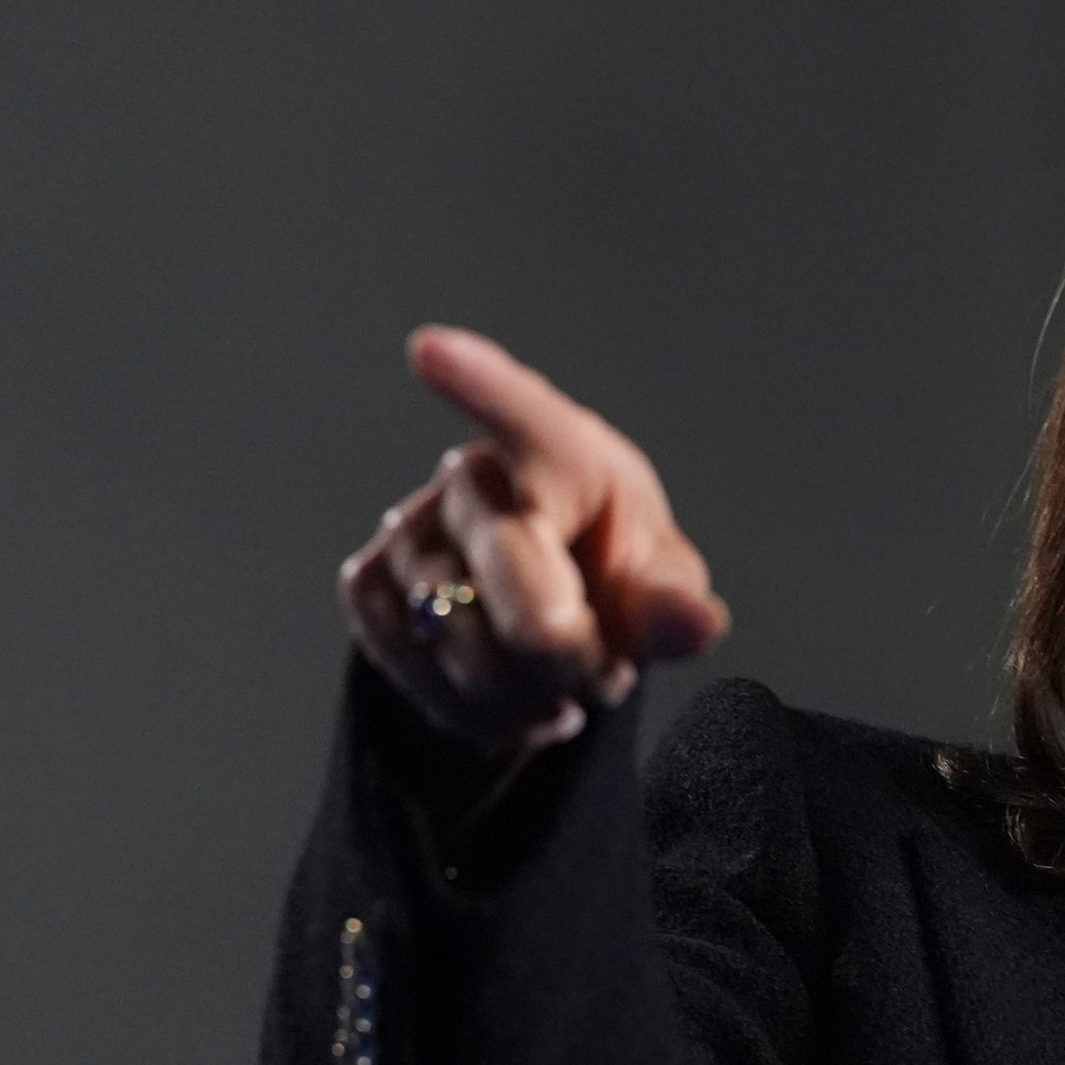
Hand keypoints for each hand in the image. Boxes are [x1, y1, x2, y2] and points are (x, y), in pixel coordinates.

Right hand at [339, 326, 729, 753]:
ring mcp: (408, 530)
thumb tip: (698, 622)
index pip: (522, 415)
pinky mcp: (366, 587)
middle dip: (574, 656)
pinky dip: (484, 713)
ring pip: (475, 658)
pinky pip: (429, 684)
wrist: (543, 610)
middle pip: (523, 592)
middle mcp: (473, 478)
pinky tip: (512, 689)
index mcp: (563, 452)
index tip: (433, 351)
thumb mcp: (660, 581)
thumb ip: (672, 600)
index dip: (480, 385)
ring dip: (533, 692)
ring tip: (557, 668)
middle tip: (600, 662)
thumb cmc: (611, 568)